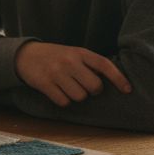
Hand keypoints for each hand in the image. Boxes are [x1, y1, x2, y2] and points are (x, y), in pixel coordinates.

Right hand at [14, 41, 131, 106]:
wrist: (25, 54)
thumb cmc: (55, 56)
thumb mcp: (73, 53)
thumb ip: (89, 64)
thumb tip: (111, 82)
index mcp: (80, 52)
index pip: (104, 65)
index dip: (118, 78)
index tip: (128, 90)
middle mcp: (69, 61)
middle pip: (94, 87)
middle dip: (92, 91)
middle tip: (85, 87)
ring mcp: (56, 72)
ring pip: (79, 97)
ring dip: (76, 96)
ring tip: (68, 87)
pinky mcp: (44, 83)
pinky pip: (63, 102)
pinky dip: (62, 100)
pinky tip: (57, 91)